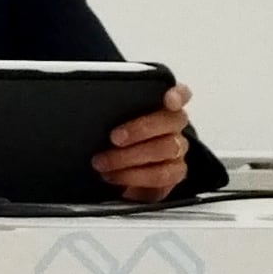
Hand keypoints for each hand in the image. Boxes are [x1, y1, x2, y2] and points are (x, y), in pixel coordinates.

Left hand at [95, 81, 193, 204]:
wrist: (110, 166)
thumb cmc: (108, 135)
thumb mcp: (105, 119)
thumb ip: (109, 110)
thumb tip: (92, 104)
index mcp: (161, 106)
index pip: (180, 94)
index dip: (178, 95)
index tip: (168, 99)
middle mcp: (173, 127)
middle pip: (170, 123)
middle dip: (140, 130)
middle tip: (113, 138)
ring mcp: (176, 151)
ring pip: (167, 151)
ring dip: (131, 158)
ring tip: (103, 164)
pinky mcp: (172, 175)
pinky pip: (163, 178)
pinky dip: (137, 178)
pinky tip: (115, 177)